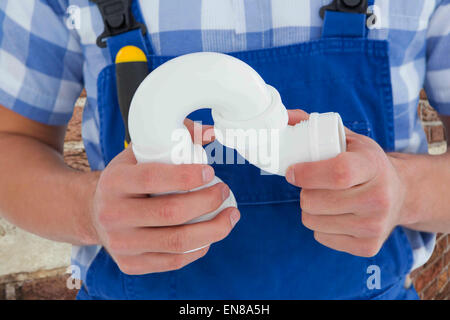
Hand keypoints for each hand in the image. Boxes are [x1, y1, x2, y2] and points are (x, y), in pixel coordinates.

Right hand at [90, 123, 238, 274]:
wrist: (95, 212)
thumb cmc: (127, 179)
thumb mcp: (139, 154)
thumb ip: (173, 138)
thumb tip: (210, 132)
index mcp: (114, 182)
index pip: (152, 178)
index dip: (186, 176)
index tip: (210, 172)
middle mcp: (113, 214)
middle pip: (170, 212)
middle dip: (207, 202)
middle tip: (224, 191)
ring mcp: (121, 244)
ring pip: (177, 242)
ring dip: (214, 229)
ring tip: (230, 216)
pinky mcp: (130, 264)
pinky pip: (174, 261)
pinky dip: (199, 248)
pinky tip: (211, 235)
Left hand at [285, 110, 405, 256]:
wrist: (400, 194)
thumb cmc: (366, 164)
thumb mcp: (350, 139)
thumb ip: (316, 126)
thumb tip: (286, 117)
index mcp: (373, 165)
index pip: (337, 173)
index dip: (307, 174)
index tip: (292, 172)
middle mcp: (378, 198)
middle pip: (316, 201)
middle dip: (304, 192)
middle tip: (311, 186)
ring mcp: (374, 226)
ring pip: (313, 221)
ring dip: (310, 209)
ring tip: (323, 199)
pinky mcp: (368, 247)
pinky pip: (321, 237)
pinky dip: (320, 226)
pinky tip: (334, 215)